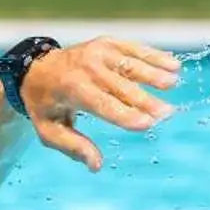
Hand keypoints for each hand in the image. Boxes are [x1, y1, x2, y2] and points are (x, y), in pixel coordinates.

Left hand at [17, 37, 181, 170]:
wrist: (37, 70)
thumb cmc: (47, 106)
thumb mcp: (50, 131)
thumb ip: (73, 147)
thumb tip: (96, 166)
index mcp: (71, 88)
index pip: (103, 105)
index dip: (126, 115)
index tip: (148, 124)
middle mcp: (86, 67)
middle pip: (121, 87)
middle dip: (145, 100)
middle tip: (167, 113)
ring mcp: (98, 52)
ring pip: (130, 64)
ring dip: (153, 73)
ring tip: (173, 82)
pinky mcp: (107, 44)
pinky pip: (133, 49)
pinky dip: (153, 56)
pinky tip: (173, 64)